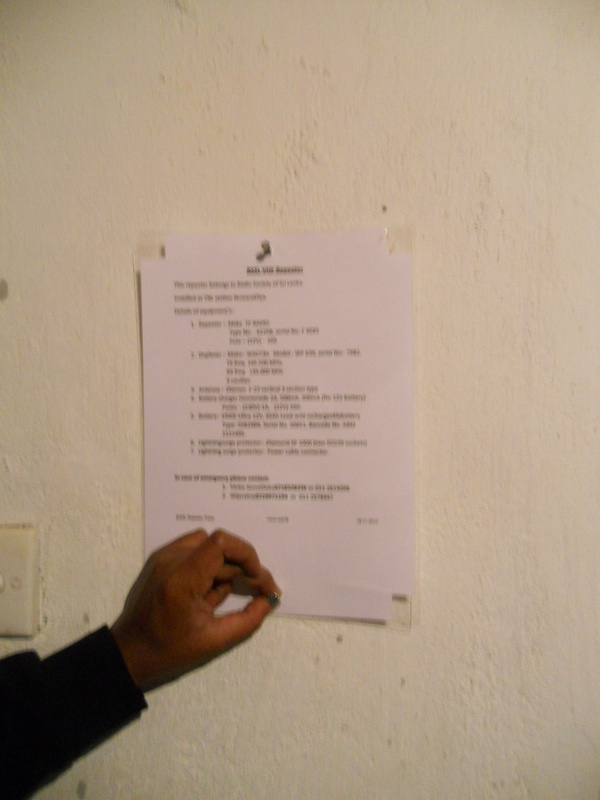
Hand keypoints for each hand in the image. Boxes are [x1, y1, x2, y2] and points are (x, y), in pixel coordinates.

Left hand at [111, 529, 279, 691]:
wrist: (128, 654)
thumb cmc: (169, 651)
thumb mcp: (214, 641)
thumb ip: (247, 620)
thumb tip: (269, 600)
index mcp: (182, 578)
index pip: (221, 543)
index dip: (247, 554)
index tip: (258, 579)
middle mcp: (170, 559)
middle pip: (219, 546)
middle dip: (243, 567)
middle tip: (259, 591)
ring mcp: (162, 557)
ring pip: (208, 545)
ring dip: (226, 565)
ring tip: (231, 593)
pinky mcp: (160, 560)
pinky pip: (194, 550)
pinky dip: (210, 564)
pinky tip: (212, 589)